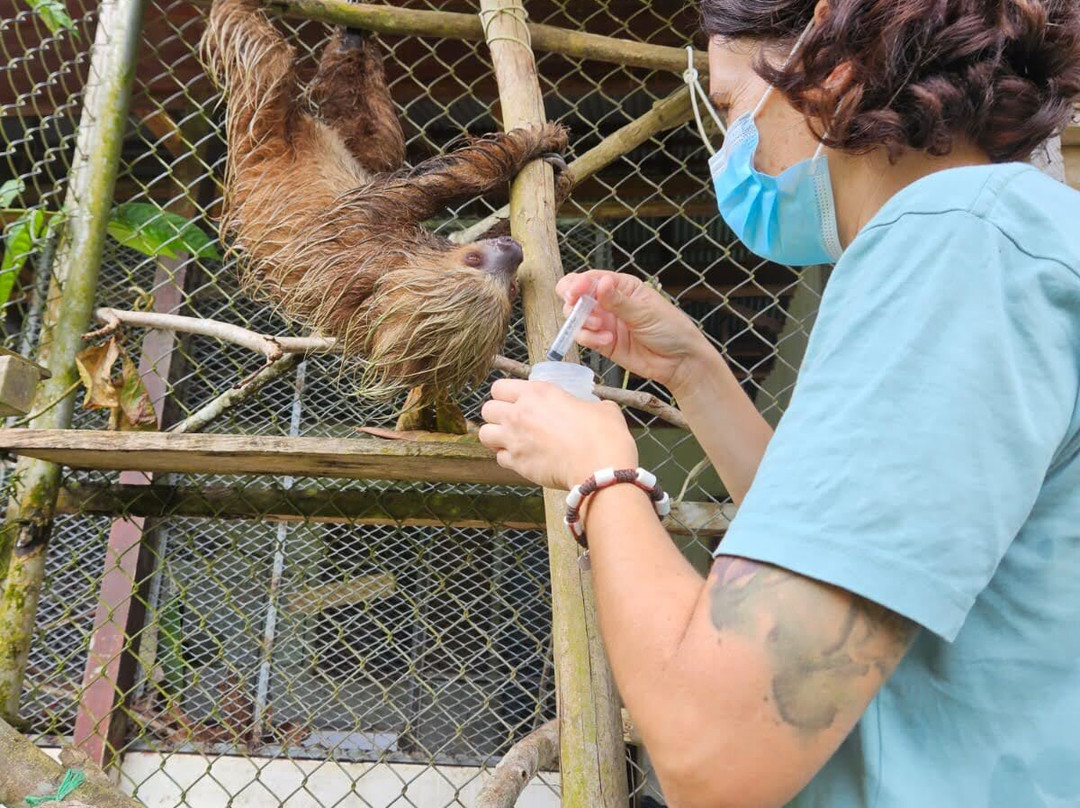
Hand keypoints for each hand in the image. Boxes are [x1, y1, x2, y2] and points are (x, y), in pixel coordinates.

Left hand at [479, 378, 637, 490]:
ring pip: (484, 434)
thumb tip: (593, 409)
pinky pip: (499, 458)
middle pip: (486, 409)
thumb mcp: (600, 408)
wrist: (600, 469)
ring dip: (495, 436)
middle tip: (512, 421)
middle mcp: (520, 413)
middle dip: (496, 414)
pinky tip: (523, 458)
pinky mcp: (517, 464)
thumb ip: (586, 405)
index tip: (516, 400)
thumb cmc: (603, 436)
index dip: (506, 394)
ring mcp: (515, 440)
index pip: (500, 387)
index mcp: (538, 393)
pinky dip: (507, 458)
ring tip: (511, 439)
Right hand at [555, 270, 712, 394]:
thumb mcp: (645, 312)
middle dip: (573, 301)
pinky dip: (589, 338)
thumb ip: (618, 301)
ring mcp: (604, 322)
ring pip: (576, 317)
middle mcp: (609, 302)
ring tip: (599, 327)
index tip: (576, 291)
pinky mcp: (602, 343)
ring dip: (581, 321)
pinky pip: (584, 337)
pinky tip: (607, 340)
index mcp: (622, 286)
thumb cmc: (670, 329)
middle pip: (576, 295)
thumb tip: (600, 283)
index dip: (578, 283)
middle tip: (577, 310)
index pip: (591, 278)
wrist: (679, 362)